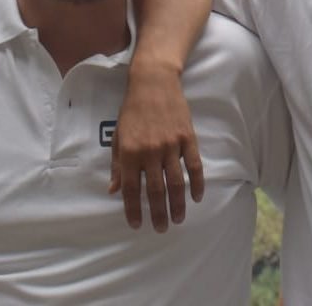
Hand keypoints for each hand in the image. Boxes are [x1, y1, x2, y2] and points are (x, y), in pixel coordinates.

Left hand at [109, 60, 204, 231]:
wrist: (153, 82)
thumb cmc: (132, 110)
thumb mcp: (117, 137)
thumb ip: (117, 165)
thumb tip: (114, 190)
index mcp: (130, 153)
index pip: (132, 190)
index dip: (134, 210)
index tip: (137, 225)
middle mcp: (150, 152)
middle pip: (156, 191)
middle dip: (158, 213)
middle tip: (161, 229)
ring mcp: (171, 145)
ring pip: (176, 182)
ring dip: (178, 204)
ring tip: (178, 219)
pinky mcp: (188, 137)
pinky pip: (194, 165)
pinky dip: (197, 182)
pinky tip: (197, 196)